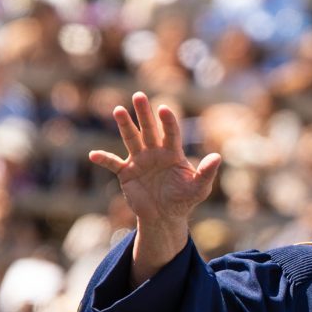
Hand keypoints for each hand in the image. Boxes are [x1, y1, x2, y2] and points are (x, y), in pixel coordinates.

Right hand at [90, 92, 220, 283]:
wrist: (165, 216)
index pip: (171, 133)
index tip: (164, 109)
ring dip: (125, 126)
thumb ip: (207, 172)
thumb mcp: (199, 188)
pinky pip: (113, 164)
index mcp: (173, 153)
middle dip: (144, 113)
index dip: (168, 122)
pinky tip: (93, 155)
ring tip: (118, 110)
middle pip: (149, 129)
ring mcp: (139, 161)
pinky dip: (104, 160)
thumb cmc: (184, 199)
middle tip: (139, 96)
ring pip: (131, 139)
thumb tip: (218, 157)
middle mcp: (155, 152)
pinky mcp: (126, 173)